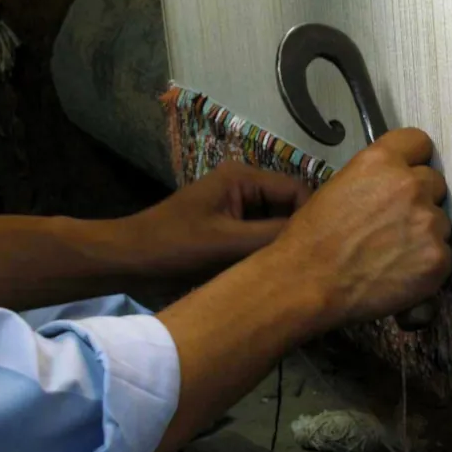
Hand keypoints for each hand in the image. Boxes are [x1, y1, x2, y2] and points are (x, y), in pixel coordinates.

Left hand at [123, 161, 311, 277]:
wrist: (127, 261)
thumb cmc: (174, 247)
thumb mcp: (229, 244)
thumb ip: (274, 237)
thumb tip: (320, 242)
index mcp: (244, 178)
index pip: (298, 190)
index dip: (315, 218)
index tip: (325, 250)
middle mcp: (244, 186)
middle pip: (290, 207)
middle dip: (300, 233)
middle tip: (315, 265)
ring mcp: (235, 207)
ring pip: (277, 224)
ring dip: (283, 245)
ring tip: (298, 271)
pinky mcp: (228, 228)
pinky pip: (260, 237)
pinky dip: (268, 253)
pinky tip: (276, 273)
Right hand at [264, 127, 451, 328]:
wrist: (309, 282)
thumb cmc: (313, 238)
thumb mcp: (339, 187)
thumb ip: (375, 179)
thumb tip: (394, 185)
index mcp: (382, 161)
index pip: (419, 143)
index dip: (413, 160)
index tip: (408, 174)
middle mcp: (410, 185)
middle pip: (435, 183)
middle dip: (421, 199)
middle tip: (396, 222)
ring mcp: (428, 222)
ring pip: (440, 222)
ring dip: (424, 234)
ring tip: (393, 253)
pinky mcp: (438, 257)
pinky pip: (443, 255)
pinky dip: (427, 265)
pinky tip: (400, 273)